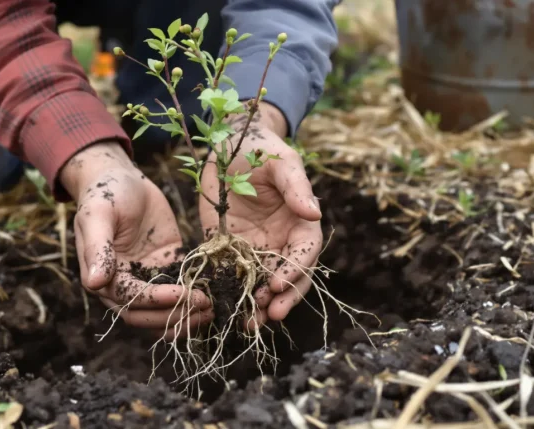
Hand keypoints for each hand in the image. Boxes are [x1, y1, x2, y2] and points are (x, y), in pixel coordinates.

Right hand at [60, 142, 212, 337]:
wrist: (123, 177)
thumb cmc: (105, 192)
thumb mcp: (98, 214)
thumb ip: (97, 249)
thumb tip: (94, 283)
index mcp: (103, 276)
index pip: (130, 300)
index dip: (156, 301)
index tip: (182, 294)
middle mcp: (123, 284)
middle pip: (146, 316)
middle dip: (175, 316)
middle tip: (204, 307)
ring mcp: (147, 278)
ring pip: (163, 314)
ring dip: (185, 318)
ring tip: (211, 311)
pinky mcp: (166, 268)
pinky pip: (180, 292)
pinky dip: (194, 301)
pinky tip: (216, 297)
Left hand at [198, 103, 322, 326]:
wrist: (226, 144)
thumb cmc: (260, 149)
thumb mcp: (280, 162)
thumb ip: (295, 186)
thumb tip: (314, 211)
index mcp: (300, 222)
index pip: (304, 253)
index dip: (295, 272)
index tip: (278, 285)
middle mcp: (281, 241)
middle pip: (288, 277)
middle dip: (281, 299)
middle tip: (267, 315)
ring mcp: (256, 248)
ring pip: (261, 284)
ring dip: (256, 305)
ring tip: (247, 323)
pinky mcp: (229, 250)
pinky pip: (231, 275)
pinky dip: (227, 294)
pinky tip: (220, 309)